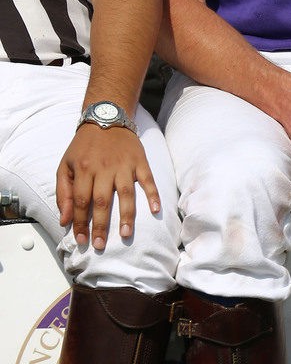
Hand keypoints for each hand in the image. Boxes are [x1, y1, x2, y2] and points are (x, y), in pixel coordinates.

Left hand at [56, 125, 159, 250]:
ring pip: (126, 193)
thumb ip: (63, 193)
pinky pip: (147, 179)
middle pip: (102, 201)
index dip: (80, 222)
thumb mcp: (65, 166)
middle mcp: (104, 168)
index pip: (80, 201)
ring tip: (126, 234)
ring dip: (126, 215)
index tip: (81, 240)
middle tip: (101, 245)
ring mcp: (124, 165)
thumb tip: (64, 220)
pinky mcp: (140, 161)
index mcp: (83, 170)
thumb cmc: (83, 147)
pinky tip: (155, 210)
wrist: (105, 119)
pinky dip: (152, 194)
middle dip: (101, 225)